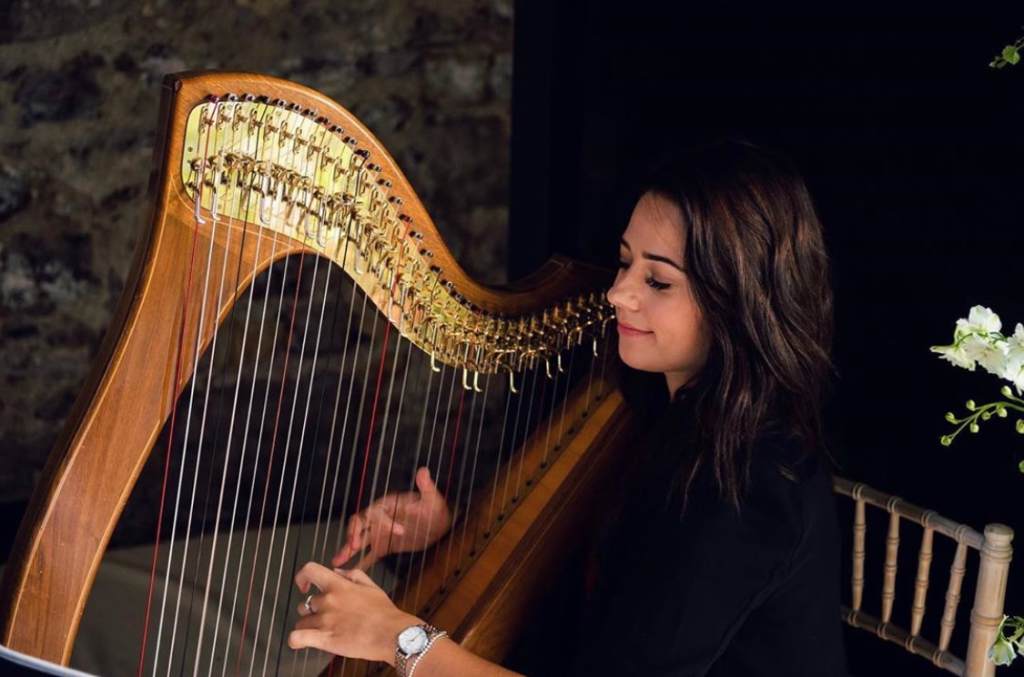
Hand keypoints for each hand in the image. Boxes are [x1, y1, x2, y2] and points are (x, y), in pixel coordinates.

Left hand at [289, 562, 419, 664]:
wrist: (391, 634)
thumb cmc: (384, 612)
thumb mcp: (371, 586)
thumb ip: (353, 575)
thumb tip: (337, 571)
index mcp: (339, 585)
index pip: (310, 571)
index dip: (302, 577)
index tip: (304, 586)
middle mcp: (328, 600)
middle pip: (305, 603)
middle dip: (311, 611)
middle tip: (323, 617)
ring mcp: (324, 620)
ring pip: (302, 622)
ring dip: (309, 626)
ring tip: (322, 631)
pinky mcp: (323, 639)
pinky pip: (296, 638)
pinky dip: (295, 640)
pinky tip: (301, 641)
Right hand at [332, 467, 451, 569]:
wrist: (439, 524)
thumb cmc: (435, 508)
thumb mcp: (432, 498)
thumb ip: (426, 486)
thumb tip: (424, 471)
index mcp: (388, 504)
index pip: (378, 511)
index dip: (385, 521)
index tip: (400, 531)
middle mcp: (380, 517)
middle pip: (360, 523)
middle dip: (354, 534)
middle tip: (353, 546)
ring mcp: (380, 532)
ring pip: (360, 540)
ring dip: (348, 549)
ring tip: (337, 561)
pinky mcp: (384, 546)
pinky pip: (369, 555)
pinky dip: (360, 562)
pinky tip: (348, 572)